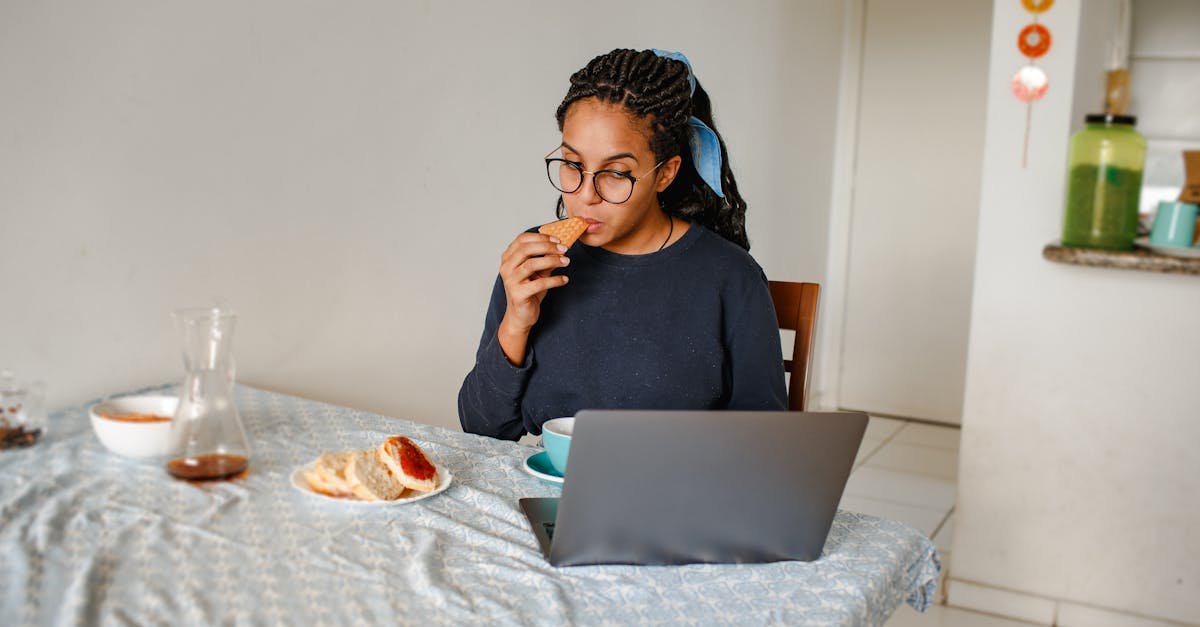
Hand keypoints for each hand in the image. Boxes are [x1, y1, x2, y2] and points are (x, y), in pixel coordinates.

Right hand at [496, 232, 570, 363]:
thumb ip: (546, 259)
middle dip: (548, 246)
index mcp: (508, 258)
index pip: (522, 239)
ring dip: (552, 261)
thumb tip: (560, 248)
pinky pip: (539, 283)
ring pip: (532, 264)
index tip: (557, 239)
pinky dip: (554, 280)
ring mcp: (510, 281)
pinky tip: (564, 279)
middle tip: (564, 249)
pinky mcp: (518, 294)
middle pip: (526, 249)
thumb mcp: (539, 272)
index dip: (540, 237)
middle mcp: (506, 267)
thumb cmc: (529, 291)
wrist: (521, 316)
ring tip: (566, 262)